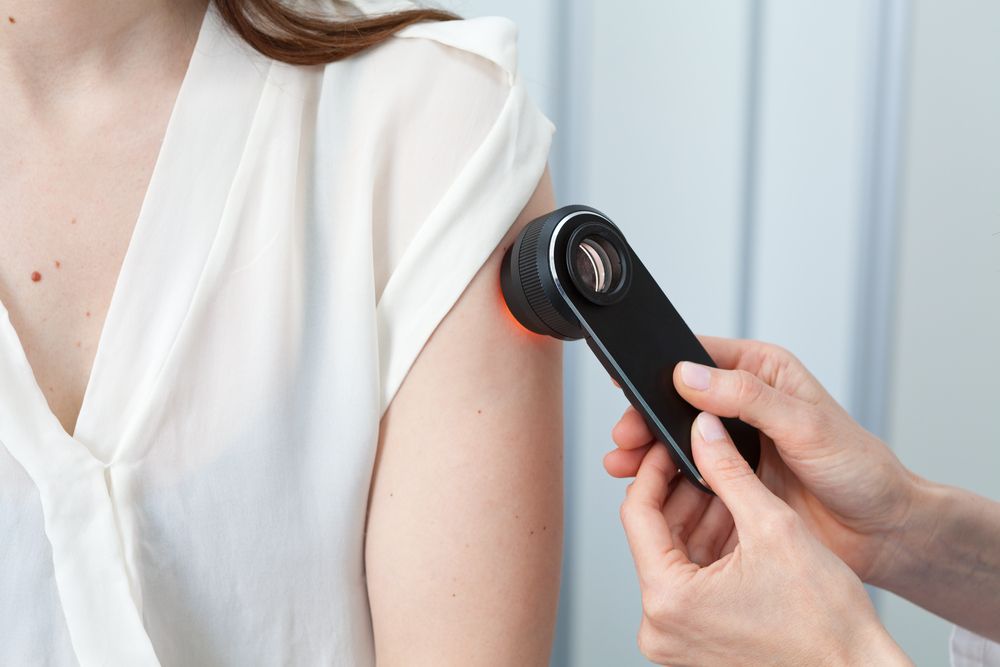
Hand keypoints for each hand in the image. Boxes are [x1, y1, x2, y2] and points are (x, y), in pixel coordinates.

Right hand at [605, 336, 916, 585]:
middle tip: (625, 438)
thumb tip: (690, 376)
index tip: (630, 382)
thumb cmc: (860, 469)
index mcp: (762, 372)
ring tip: (624, 466)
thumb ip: (747, 397)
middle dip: (646, 419)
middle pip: (678, 402)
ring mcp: (735, 444)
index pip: (698, 358)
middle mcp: (743, 403)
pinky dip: (666, 482)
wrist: (881, 531)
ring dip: (649, 452)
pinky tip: (649, 489)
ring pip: (678, 439)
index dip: (661, 368)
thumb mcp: (806, 425)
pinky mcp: (730, 479)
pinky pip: (688, 476)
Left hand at [620, 414, 909, 665]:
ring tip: (730, 489)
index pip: (637, 513)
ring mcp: (675, 638)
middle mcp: (659, 626)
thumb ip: (729, 471)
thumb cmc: (826, 625)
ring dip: (699, 520)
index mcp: (667, 599)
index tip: (671, 445)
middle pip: (655, 536)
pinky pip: (689, 584)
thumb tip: (704, 432)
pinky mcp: (694, 644)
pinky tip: (736, 526)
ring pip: (674, 557)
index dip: (655, 469)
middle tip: (707, 458)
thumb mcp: (773, 527)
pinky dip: (710, 552)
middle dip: (684, 494)